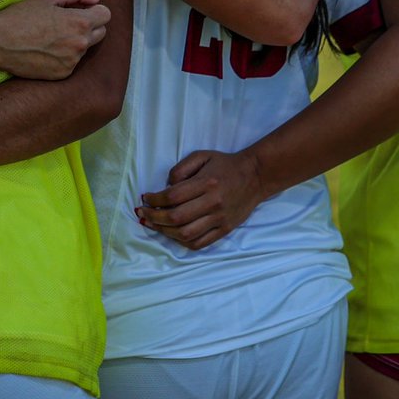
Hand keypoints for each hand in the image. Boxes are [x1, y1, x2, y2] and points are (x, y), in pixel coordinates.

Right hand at [0, 0, 111, 78]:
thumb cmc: (21, 16)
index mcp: (80, 23)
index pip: (106, 15)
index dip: (94, 10)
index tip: (81, 9)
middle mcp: (80, 45)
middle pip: (101, 32)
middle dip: (89, 25)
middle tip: (66, 22)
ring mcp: (72, 62)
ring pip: (85, 48)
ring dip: (76, 41)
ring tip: (51, 36)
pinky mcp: (62, 74)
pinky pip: (72, 62)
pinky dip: (64, 56)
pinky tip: (46, 50)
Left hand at [138, 148, 261, 249]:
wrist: (255, 176)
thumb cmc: (225, 164)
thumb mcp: (202, 156)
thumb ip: (181, 169)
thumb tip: (165, 187)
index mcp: (206, 183)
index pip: (173, 196)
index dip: (155, 199)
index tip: (145, 198)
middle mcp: (213, 203)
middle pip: (176, 218)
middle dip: (154, 217)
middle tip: (142, 214)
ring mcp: (220, 220)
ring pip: (186, 234)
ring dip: (164, 232)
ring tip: (153, 225)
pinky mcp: (225, 230)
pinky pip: (200, 243)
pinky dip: (182, 242)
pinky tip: (172, 234)